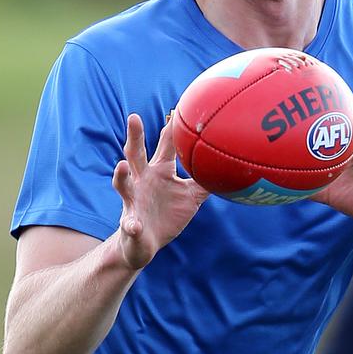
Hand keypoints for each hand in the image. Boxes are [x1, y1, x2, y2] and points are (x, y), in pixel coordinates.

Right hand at [112, 114, 208, 268]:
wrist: (144, 244)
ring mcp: (133, 200)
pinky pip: (130, 224)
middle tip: (134, 117)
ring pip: (123, 184)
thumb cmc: (167, 215)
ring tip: (121, 166)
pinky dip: (132, 224)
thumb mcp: (190, 197)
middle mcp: (142, 180)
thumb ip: (206, 182)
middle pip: (136, 154)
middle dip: (135, 136)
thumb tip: (231, 170)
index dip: (171, 129)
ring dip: (121, 175)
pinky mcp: (130, 223)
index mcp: (159, 171)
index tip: (176, 110)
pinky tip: (134, 225)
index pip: (165, 146)